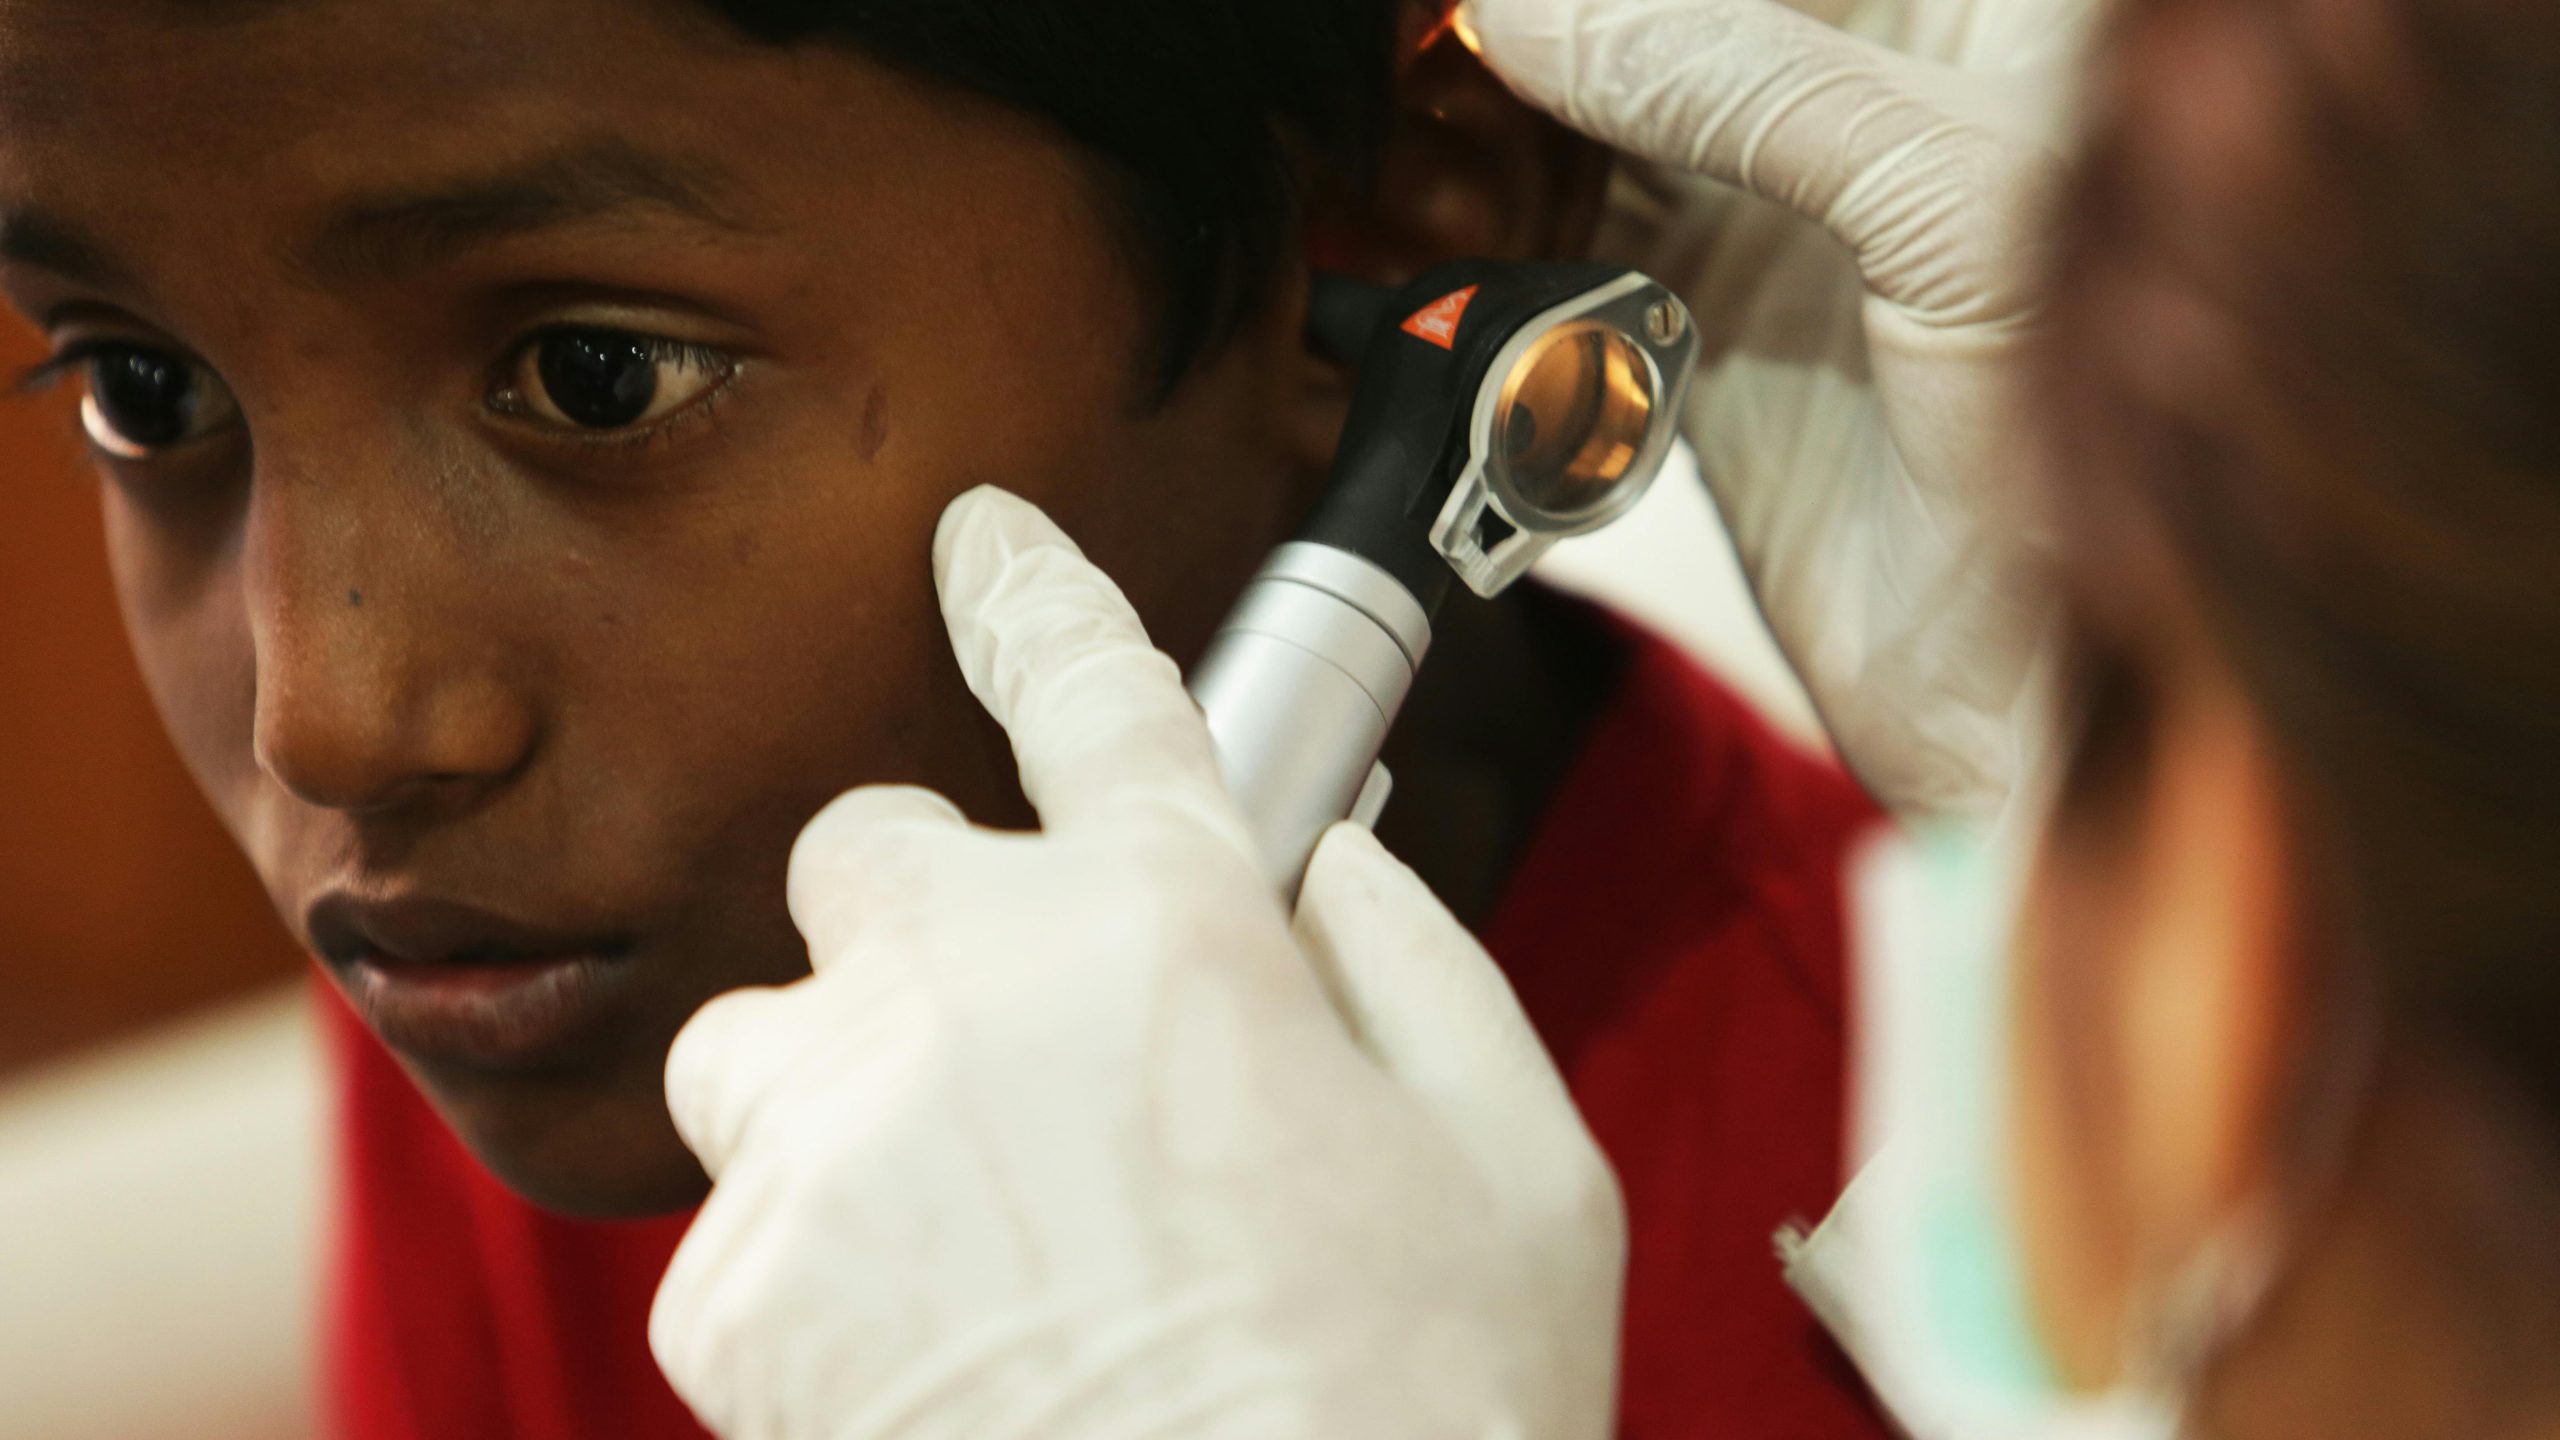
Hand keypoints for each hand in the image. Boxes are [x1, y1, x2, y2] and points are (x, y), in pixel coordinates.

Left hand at [649, 486, 1626, 1439]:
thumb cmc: (1422, 1415)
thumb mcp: (1520, 1163)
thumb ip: (1417, 967)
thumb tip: (1334, 865)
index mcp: (1178, 934)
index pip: (1092, 691)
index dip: (1034, 595)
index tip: (982, 542)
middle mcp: (976, 995)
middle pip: (869, 847)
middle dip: (940, 913)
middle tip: (1025, 1033)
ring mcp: (837, 1142)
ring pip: (764, 1028)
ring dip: (847, 1081)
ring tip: (960, 1207)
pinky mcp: (739, 1299)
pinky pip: (738, 1218)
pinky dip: (819, 1259)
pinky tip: (940, 1348)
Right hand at [1466, 0, 2095, 820]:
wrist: (2025, 708)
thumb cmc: (2085, 458)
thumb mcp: (1946, 204)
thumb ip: (1748, 82)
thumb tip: (1531, 9)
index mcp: (1999, 24)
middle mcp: (1888, 95)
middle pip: (1686, 12)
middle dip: (1561, 24)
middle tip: (1454, 36)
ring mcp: (1788, 204)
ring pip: (1612, 99)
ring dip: (1510, 103)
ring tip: (1414, 106)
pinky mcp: (1703, 315)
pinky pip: (1576, 227)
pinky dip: (1498, 215)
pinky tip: (1438, 204)